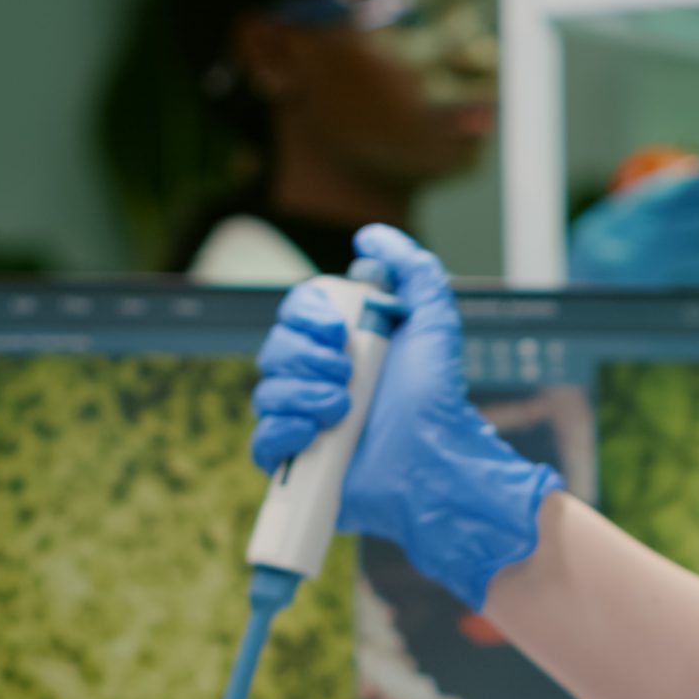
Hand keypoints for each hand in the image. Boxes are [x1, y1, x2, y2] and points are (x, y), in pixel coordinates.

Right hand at [250, 224, 563, 609]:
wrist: (432, 462)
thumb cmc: (437, 398)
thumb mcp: (435, 321)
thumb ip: (414, 269)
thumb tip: (372, 235)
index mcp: (344, 344)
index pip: (295, 312)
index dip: (307, 316)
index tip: (337, 330)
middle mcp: (319, 379)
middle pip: (274, 348)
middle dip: (308, 358)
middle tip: (348, 375)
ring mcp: (304, 420)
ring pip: (265, 392)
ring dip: (302, 396)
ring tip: (343, 411)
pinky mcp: (297, 463)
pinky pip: (261, 440)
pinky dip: (282, 433)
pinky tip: (313, 436)